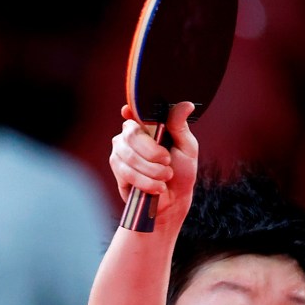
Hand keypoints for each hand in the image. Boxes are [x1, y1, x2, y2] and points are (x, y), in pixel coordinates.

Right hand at [109, 102, 198, 222]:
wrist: (174, 199)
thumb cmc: (181, 171)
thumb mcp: (187, 147)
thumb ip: (180, 126)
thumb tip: (186, 105)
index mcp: (147, 125)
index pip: (135, 112)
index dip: (131, 113)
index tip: (129, 112)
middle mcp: (130, 136)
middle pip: (132, 135)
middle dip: (153, 153)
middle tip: (167, 162)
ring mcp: (120, 152)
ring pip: (130, 157)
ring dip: (152, 171)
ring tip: (165, 177)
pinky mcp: (117, 170)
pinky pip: (127, 173)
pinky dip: (146, 182)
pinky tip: (156, 187)